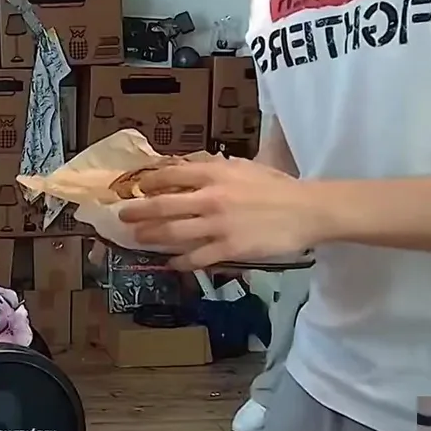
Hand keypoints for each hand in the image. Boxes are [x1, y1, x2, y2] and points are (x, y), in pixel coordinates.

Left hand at [117, 158, 323, 269]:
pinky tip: (171, 263)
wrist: (307, 210)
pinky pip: (196, 257)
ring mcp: (217, 225)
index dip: (149, 182)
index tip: (137, 187)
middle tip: (123, 217)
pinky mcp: (229, 248)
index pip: (171, 175)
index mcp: (215, 173)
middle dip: (139, 212)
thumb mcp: (244, 167)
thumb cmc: (278, 186)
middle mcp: (210, 197)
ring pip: (173, 233)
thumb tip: (189, 169)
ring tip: (139, 239)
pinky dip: (179, 261)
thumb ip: (216, 169)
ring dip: (152, 237)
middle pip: (163, 206)